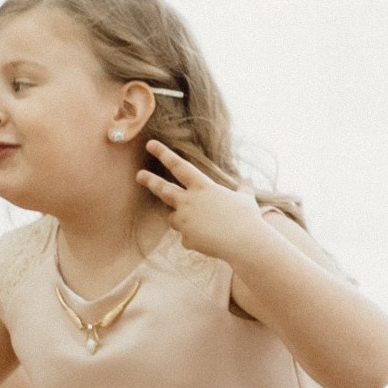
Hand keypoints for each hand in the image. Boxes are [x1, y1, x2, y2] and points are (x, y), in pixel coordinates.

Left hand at [137, 140, 269, 262]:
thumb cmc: (248, 219)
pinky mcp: (187, 239)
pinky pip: (187, 239)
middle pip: (164, 189)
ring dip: (181, 219)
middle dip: (150, 181)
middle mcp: (189, 202)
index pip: (179, 167)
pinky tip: (210, 242)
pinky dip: (196, 240)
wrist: (245, 243)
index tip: (151, 144)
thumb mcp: (247, 200)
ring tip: (200, 225)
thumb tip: (248, 179)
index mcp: (203, 188)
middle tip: (139, 175)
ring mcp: (186, 221)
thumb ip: (244, 189)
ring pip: (173, 218)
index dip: (164, 154)